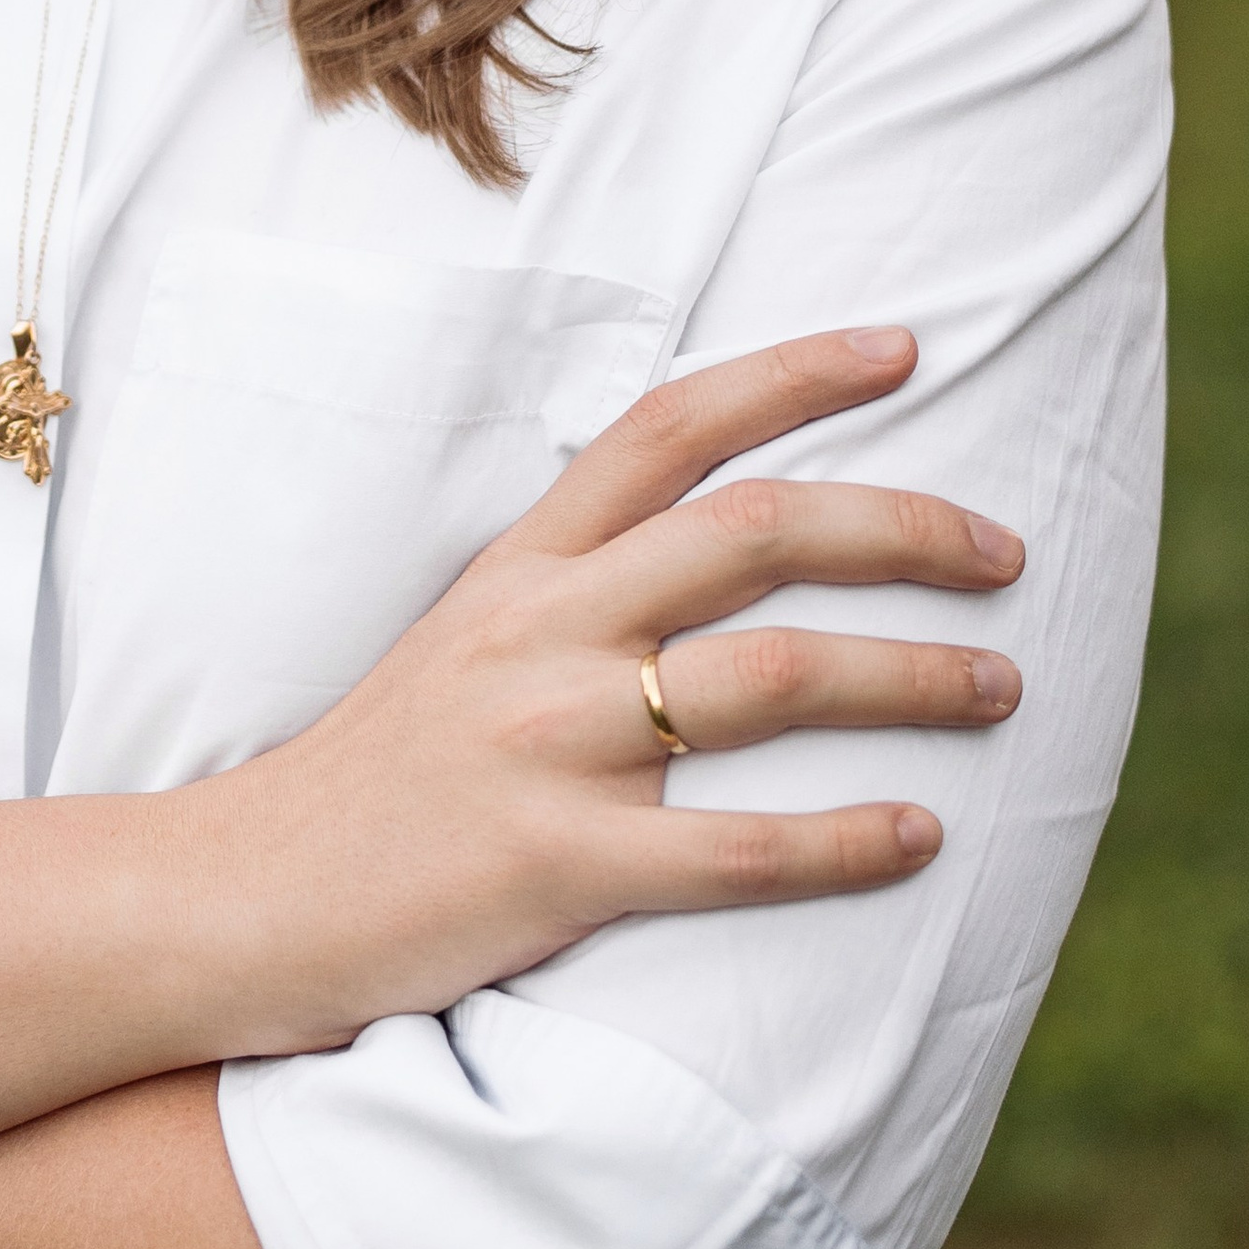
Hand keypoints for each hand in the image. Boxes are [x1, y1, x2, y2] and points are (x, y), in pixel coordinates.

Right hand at [221, 325, 1025, 1043]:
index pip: (668, 428)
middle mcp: (541, 632)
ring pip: (771, 678)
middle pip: (753, 533)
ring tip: (1003, 686)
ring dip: (913, 676)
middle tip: (1004, 551)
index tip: (903, 349)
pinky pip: (735, 850)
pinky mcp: (555, 867)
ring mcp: (548, 745)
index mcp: (521, 567)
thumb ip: (577, 588)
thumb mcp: (465, 640)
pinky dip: (848, 842)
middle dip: (902, 528)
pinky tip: (923, 837)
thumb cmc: (380, 778)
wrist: (243, 899)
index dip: (793, 375)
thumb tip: (722, 548)